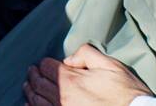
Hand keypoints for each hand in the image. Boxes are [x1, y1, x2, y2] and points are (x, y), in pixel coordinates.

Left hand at [23, 44, 152, 105]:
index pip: (46, 66)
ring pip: (36, 100)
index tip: (44, 64)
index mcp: (71, 79)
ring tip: (28, 86)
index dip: (45, 63)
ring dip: (30, 91)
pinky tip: (31, 104)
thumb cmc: (127, 93)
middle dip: (33, 75)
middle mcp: (62, 97)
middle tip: (31, 72)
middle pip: (38, 82)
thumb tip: (69, 59)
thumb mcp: (110, 65)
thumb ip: (87, 54)